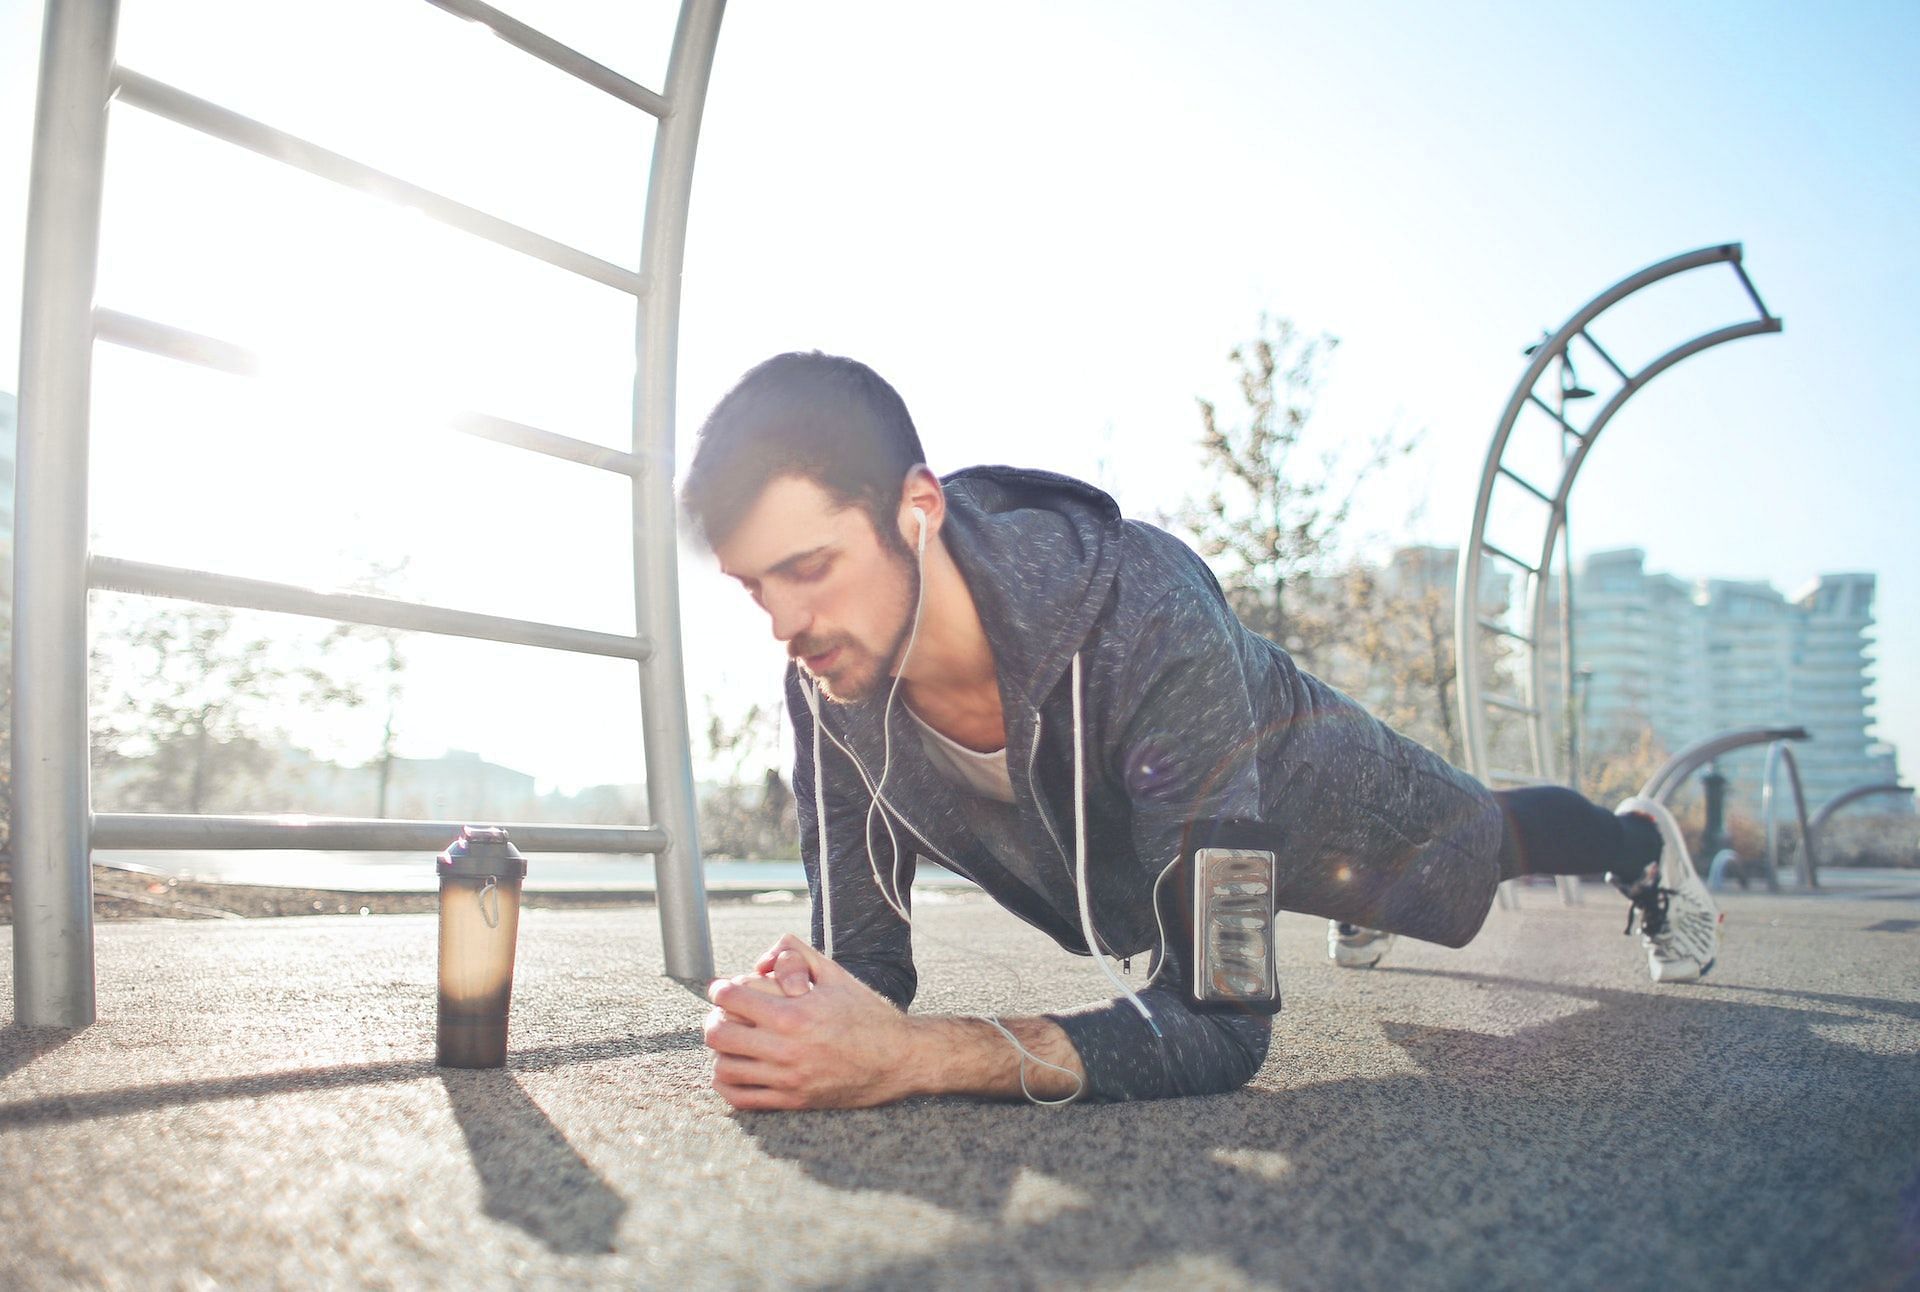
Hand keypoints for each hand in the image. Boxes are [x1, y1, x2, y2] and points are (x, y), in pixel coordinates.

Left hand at [703, 933, 920, 1109]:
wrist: (898, 1059)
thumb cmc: (867, 1014)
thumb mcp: (837, 975)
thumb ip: (799, 955)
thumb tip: (763, 955)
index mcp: (796, 1013)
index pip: (733, 998)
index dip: (720, 989)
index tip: (721, 988)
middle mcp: (788, 1048)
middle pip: (720, 1034)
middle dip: (713, 1019)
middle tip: (719, 1014)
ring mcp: (788, 1079)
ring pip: (725, 1068)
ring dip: (719, 1052)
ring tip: (728, 1041)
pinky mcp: (793, 1101)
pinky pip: (742, 1098)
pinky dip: (728, 1084)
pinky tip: (734, 1069)